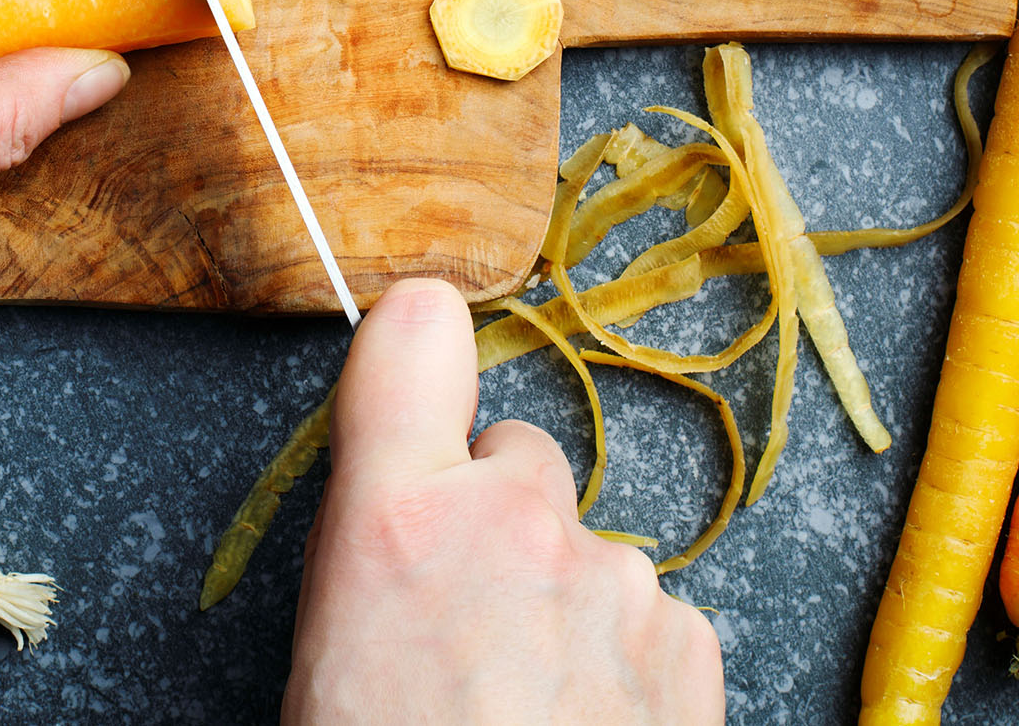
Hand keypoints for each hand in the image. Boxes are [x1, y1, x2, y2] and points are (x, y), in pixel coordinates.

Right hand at [283, 278, 722, 725]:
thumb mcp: (330, 650)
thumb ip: (375, 535)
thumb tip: (395, 485)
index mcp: (394, 521)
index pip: (418, 331)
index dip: (418, 349)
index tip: (418, 374)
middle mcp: (513, 519)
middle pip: (513, 454)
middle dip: (494, 519)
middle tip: (461, 630)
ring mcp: (614, 576)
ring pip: (584, 546)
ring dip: (561, 604)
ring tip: (522, 709)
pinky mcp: (688, 638)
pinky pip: (647, 614)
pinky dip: (622, 662)